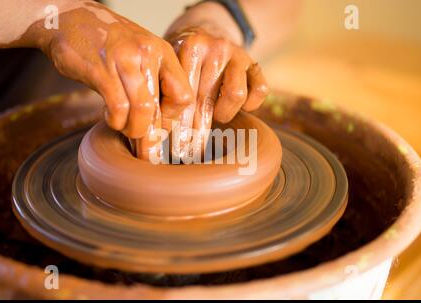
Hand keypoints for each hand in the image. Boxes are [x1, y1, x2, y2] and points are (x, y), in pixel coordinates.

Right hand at [34, 2, 192, 157]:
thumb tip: (159, 124)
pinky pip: (117, 107)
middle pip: (159, 109)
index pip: (183, 96)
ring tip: (125, 128)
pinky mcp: (101, 70)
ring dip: (133, 130)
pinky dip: (115, 121)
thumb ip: (153, 82)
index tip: (159, 123)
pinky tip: (110, 117)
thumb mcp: (140, 54)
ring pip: (142, 110)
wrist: (70, 18)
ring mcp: (124, 60)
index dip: (172, 118)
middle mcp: (147, 54)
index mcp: (162, 52)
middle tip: (144, 148)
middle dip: (150, 136)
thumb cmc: (107, 43)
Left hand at [165, 18, 267, 158]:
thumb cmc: (184, 59)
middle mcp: (215, 48)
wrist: (208, 30)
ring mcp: (238, 55)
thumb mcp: (172, 67)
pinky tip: (239, 107)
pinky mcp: (255, 64)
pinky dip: (251, 104)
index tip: (171, 148)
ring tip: (215, 116)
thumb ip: (168, 93)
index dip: (177, 126)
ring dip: (223, 113)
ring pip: (235, 96)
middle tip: (186, 155)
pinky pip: (260, 91)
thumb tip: (160, 137)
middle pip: (205, 101)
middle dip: (194, 133)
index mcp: (190, 48)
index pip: (184, 96)